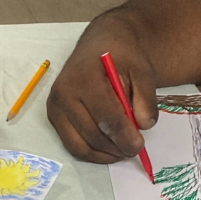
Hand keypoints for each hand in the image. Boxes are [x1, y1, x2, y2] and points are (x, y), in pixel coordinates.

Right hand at [47, 14, 156, 163]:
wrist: (98, 44)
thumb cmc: (120, 57)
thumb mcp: (141, 68)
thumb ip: (146, 96)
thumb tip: (144, 125)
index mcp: (85, 77)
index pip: (106, 117)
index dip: (124, 136)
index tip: (139, 146)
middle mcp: (64, 93)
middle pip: (93, 135)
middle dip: (116, 147)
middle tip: (134, 149)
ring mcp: (56, 106)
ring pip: (81, 146)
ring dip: (105, 154)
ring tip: (122, 150)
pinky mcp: (54, 117)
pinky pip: (73, 146)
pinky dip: (92, 154)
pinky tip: (108, 149)